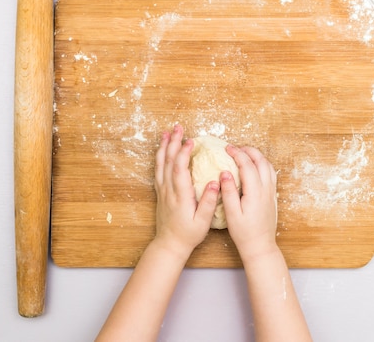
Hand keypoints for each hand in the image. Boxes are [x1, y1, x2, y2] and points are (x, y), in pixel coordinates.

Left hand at [153, 125, 218, 258]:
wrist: (169, 245)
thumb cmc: (188, 234)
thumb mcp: (203, 222)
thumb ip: (209, 202)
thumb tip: (215, 183)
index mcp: (180, 196)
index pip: (180, 169)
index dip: (183, 153)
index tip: (191, 141)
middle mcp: (169, 190)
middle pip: (168, 162)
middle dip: (173, 142)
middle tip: (178, 127)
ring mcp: (163, 190)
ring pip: (161, 164)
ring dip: (164, 147)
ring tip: (167, 133)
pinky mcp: (161, 192)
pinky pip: (158, 170)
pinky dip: (160, 157)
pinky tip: (162, 150)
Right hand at [220, 145, 277, 262]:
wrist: (260, 246)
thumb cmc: (244, 233)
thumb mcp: (232, 214)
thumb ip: (228, 192)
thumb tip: (224, 173)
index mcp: (255, 192)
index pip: (248, 165)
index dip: (237, 154)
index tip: (227, 148)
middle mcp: (266, 189)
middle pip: (261, 161)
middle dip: (248, 150)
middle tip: (235, 148)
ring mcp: (271, 192)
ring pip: (268, 166)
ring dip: (257, 156)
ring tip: (244, 154)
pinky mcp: (272, 196)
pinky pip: (270, 174)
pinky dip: (263, 164)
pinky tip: (254, 167)